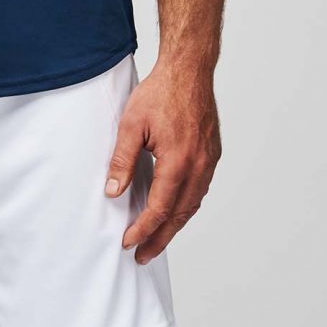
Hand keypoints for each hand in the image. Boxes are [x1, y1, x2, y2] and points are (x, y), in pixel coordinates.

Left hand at [105, 60, 221, 262]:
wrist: (189, 70)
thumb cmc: (161, 92)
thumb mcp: (131, 125)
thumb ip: (122, 160)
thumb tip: (114, 191)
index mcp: (179, 161)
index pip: (159, 208)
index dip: (143, 229)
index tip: (128, 242)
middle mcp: (199, 165)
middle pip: (179, 214)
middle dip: (160, 238)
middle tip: (143, 256)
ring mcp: (209, 161)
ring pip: (192, 204)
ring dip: (174, 225)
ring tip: (157, 239)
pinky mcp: (212, 154)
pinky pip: (200, 190)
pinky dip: (186, 206)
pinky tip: (174, 210)